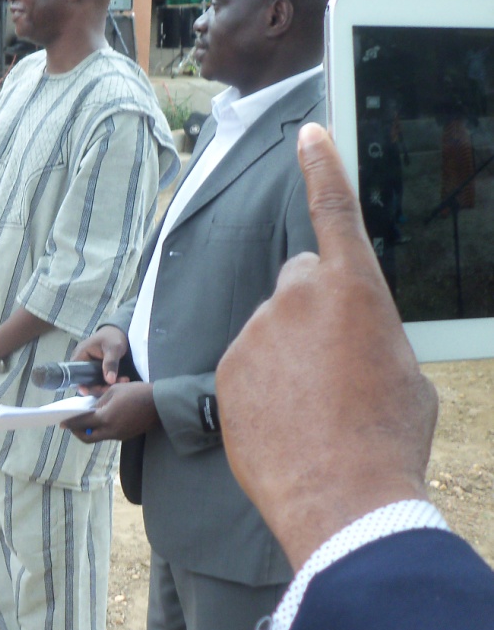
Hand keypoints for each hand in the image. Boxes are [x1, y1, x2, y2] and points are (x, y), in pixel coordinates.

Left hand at [63, 382, 157, 443]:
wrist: (161, 403)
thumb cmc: (136, 392)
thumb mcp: (114, 391)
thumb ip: (99, 400)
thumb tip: (90, 407)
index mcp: (106, 418)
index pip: (82, 423)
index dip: (71, 423)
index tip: (61, 422)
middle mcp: (111, 431)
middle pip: (88, 438)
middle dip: (77, 433)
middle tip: (71, 426)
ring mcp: (119, 435)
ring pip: (98, 437)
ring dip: (90, 431)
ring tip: (85, 422)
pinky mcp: (126, 436)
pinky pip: (109, 435)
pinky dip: (101, 430)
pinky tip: (100, 421)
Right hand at [70, 325, 129, 394]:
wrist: (119, 332)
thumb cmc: (113, 337)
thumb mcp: (113, 349)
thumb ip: (110, 363)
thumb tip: (109, 380)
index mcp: (80, 356)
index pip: (75, 375)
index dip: (81, 385)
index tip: (91, 391)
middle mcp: (82, 364)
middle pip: (85, 382)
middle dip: (99, 387)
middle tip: (114, 387)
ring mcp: (90, 368)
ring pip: (95, 383)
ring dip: (108, 385)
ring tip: (124, 380)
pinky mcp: (98, 371)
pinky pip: (101, 381)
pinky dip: (111, 382)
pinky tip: (123, 379)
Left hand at [217, 124, 438, 570]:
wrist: (343, 496)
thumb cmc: (387, 435)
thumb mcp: (403, 371)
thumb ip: (370, 332)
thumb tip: (349, 335)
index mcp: (353, 287)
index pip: (334, 209)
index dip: (322, 166)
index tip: (307, 133)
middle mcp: (296, 295)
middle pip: (297, 284)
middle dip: (309, 312)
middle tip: (333, 367)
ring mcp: (254, 331)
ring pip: (270, 331)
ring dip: (285, 356)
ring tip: (312, 408)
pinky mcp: (225, 367)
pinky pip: (245, 364)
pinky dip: (261, 385)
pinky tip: (285, 421)